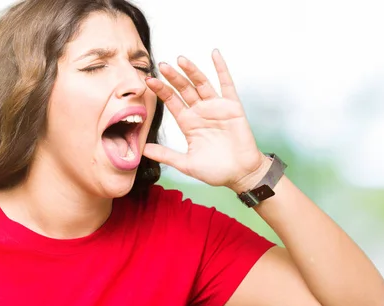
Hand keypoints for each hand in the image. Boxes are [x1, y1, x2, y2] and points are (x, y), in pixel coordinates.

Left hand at [143, 49, 269, 192]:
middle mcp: (200, 112)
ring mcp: (216, 107)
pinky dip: (221, 68)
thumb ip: (166, 155)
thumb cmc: (215, 171)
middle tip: (162, 65)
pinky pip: (226, 84)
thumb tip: (143, 150)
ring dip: (192, 71)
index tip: (148, 80)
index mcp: (188, 123)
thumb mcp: (186, 164)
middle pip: (184, 89)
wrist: (240, 174)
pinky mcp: (232, 107)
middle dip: (172, 78)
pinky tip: (214, 54)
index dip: (161, 91)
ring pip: (201, 84)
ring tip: (180, 59)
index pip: (172, 102)